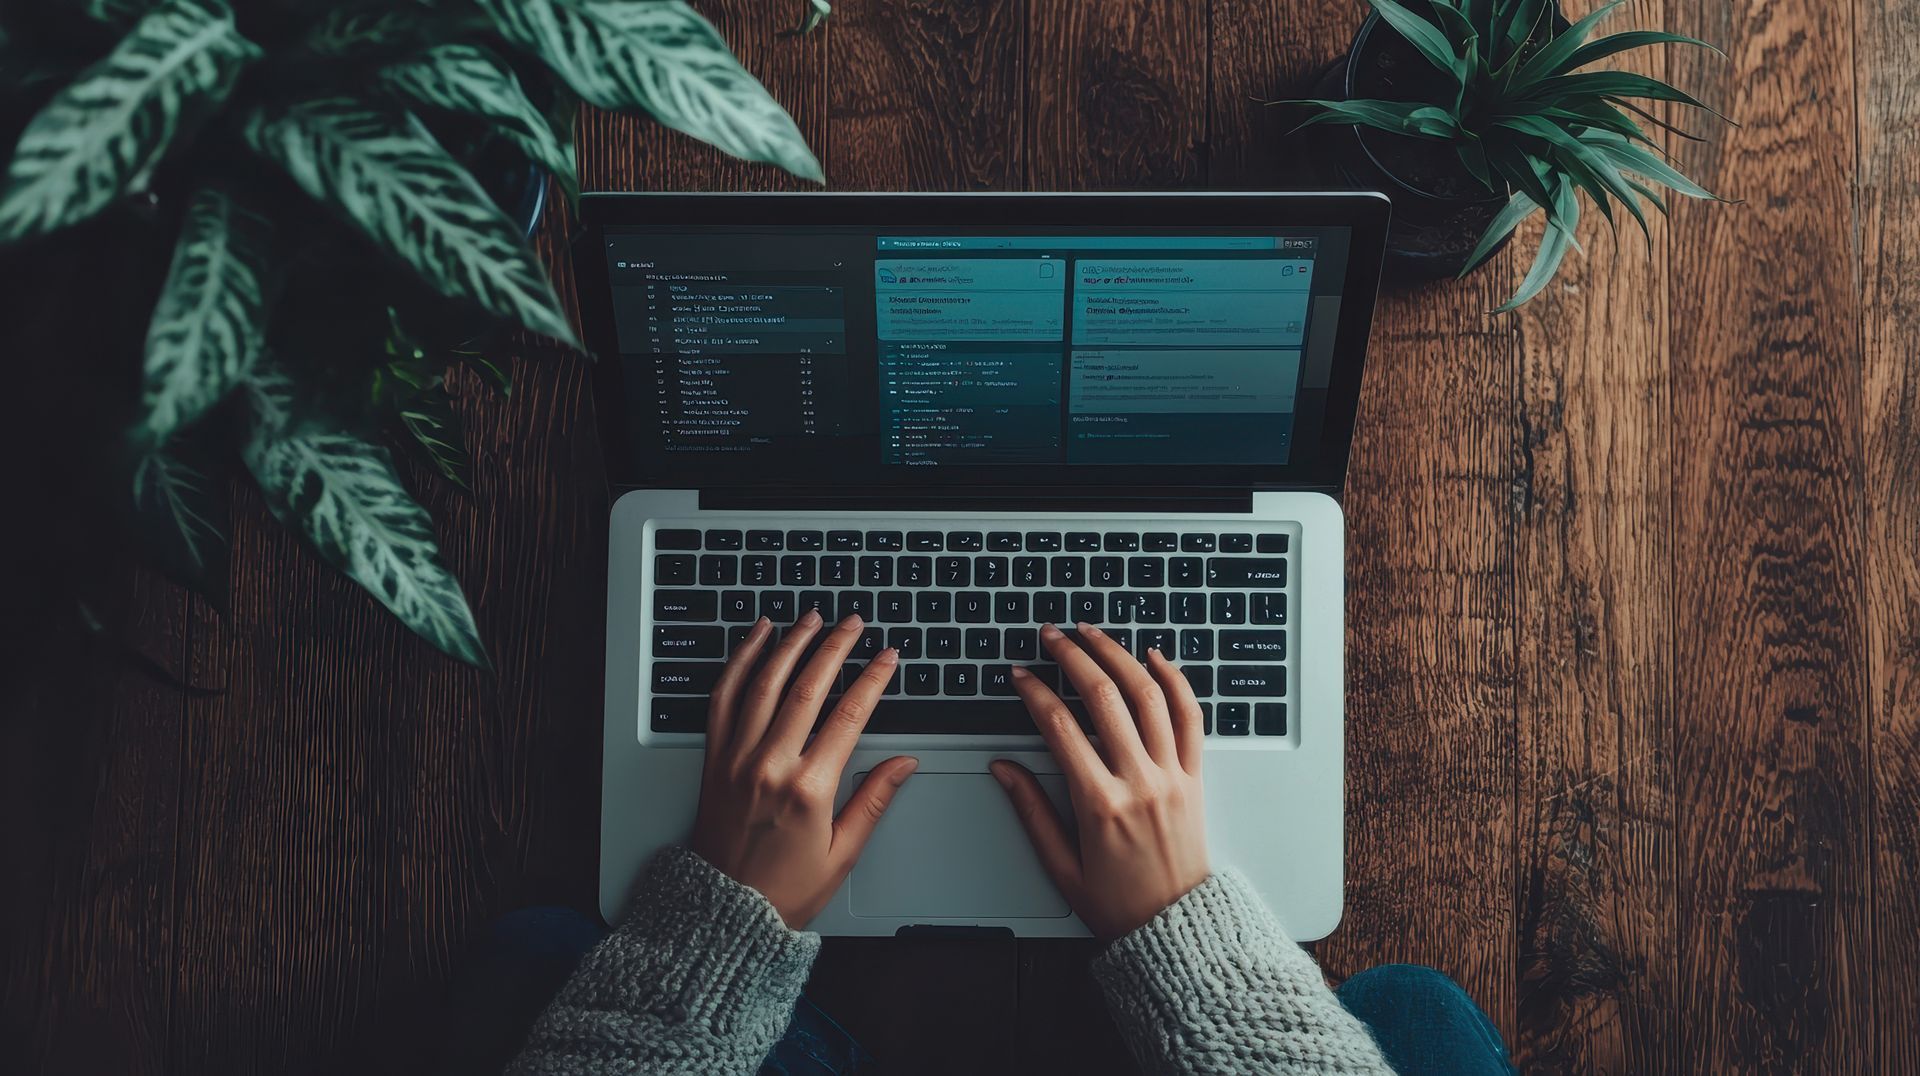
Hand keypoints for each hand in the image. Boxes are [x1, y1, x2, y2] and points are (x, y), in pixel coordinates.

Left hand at [689, 611, 917, 927]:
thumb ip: (873, 800)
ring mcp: (736, 757)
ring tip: (811, 618)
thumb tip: (904, 763)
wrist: (724, 914)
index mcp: (808, 790)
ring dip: (790, 643)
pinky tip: (755, 638)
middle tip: (853, 623)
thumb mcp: (843, 853)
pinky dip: (739, 661)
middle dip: (834, 647)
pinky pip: (724, 697)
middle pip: (807, 687)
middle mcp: (769, 766)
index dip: (873, 679)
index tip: (889, 657)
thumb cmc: (784, 891)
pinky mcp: (714, 758)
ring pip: (764, 682)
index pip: (849, 716)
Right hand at [990, 623, 1209, 938]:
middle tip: (1052, 636)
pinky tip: (1155, 657)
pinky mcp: (1195, 776)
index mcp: (1100, 805)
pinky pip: (1191, 716)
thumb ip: (1030, 810)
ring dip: (1119, 655)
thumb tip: (1002, 767)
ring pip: (1148, 696)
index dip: (1034, 692)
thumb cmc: (1117, 903)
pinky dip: (1175, 680)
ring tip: (1094, 633)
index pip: (1060, 727)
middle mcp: (1139, 781)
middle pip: (1104, 698)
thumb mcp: (1060, 865)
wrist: (1176, 927)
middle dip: (1073, 657)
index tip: (1019, 675)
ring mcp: (1172, 775)